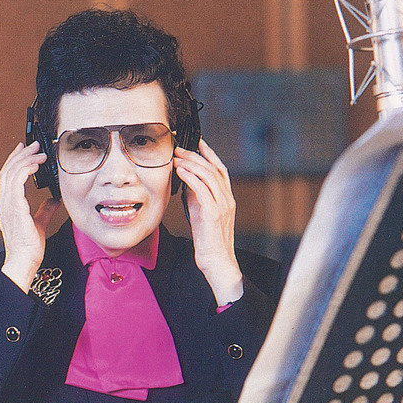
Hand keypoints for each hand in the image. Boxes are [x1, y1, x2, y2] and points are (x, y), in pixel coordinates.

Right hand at [0, 141, 59, 291]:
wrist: (25, 261)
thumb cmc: (29, 246)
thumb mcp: (40, 222)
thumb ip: (45, 209)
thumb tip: (54, 199)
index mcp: (7, 204)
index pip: (8, 176)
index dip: (15, 160)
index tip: (24, 149)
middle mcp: (4, 202)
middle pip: (8, 170)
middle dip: (21, 154)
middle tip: (33, 144)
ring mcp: (7, 204)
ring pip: (11, 172)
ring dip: (25, 159)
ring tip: (38, 151)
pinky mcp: (14, 207)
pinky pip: (17, 182)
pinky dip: (26, 169)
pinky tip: (36, 164)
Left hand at [174, 140, 242, 305]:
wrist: (216, 261)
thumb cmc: (208, 240)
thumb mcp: (202, 213)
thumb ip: (197, 197)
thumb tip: (186, 182)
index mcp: (226, 198)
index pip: (220, 169)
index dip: (209, 154)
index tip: (197, 142)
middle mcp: (227, 199)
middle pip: (213, 168)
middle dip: (195, 155)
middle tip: (179, 148)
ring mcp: (222, 205)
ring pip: (208, 176)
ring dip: (190, 163)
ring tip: (176, 157)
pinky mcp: (213, 213)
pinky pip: (201, 189)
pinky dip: (190, 177)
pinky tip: (179, 170)